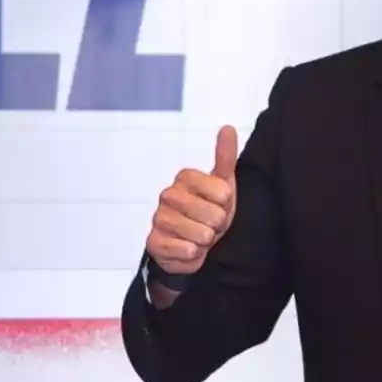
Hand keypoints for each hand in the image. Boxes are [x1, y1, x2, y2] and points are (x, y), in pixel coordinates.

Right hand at [145, 125, 238, 274]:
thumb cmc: (211, 210)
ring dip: (206, 240)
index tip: (220, 204)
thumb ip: (225, 156)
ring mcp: (158, 218)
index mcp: (185, 178)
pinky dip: (193, 254)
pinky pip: (184, 250)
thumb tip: (228, 127)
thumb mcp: (224, 184)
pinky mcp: (153, 242)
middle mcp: (168, 195)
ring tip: (200, 236)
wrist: (195, 244)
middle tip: (210, 223)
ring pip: (200, 234)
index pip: (222, 192)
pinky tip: (189, 248)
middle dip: (218, 224)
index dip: (226, 203)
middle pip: (213, 215)